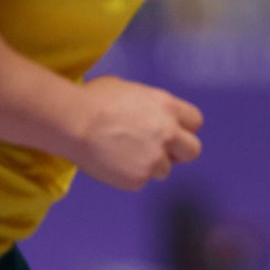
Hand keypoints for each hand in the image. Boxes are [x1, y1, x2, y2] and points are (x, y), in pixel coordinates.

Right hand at [68, 75, 203, 190]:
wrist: (74, 122)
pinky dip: (128, 176)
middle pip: (193, 150)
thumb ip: (147, 104)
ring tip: (123, 155)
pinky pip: (139, 181)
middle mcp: (168, 133)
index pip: (195, 121)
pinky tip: (111, 163)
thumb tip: (143, 110)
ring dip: (149, 166)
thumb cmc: (93, 99)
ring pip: (164, 170)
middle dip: (178, 153)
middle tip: (159, 152)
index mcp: (167, 107)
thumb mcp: (128, 88)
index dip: (183, 128)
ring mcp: (155, 158)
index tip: (172, 132)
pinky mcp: (138, 178)